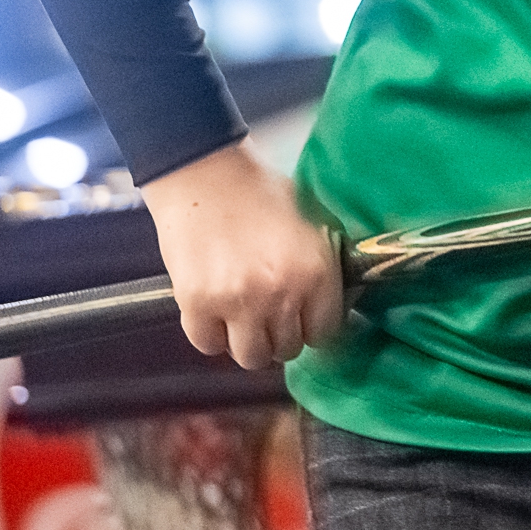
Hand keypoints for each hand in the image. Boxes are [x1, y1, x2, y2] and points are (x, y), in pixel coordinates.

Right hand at [145, 141, 344, 369]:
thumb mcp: (311, 223)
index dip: (314, 327)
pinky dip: (212, 334)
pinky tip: (215, 311)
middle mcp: (279, 293)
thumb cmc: (260, 190)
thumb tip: (334, 303)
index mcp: (315, 271)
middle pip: (287, 349)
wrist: (204, 172)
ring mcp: (236, 302)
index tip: (305, 320)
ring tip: (245, 318)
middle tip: (271, 314)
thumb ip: (322, 267)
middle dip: (281, 334)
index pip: (326, 333)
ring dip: (249, 342)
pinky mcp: (196, 304)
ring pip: (250, 357)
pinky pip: (208, 345)